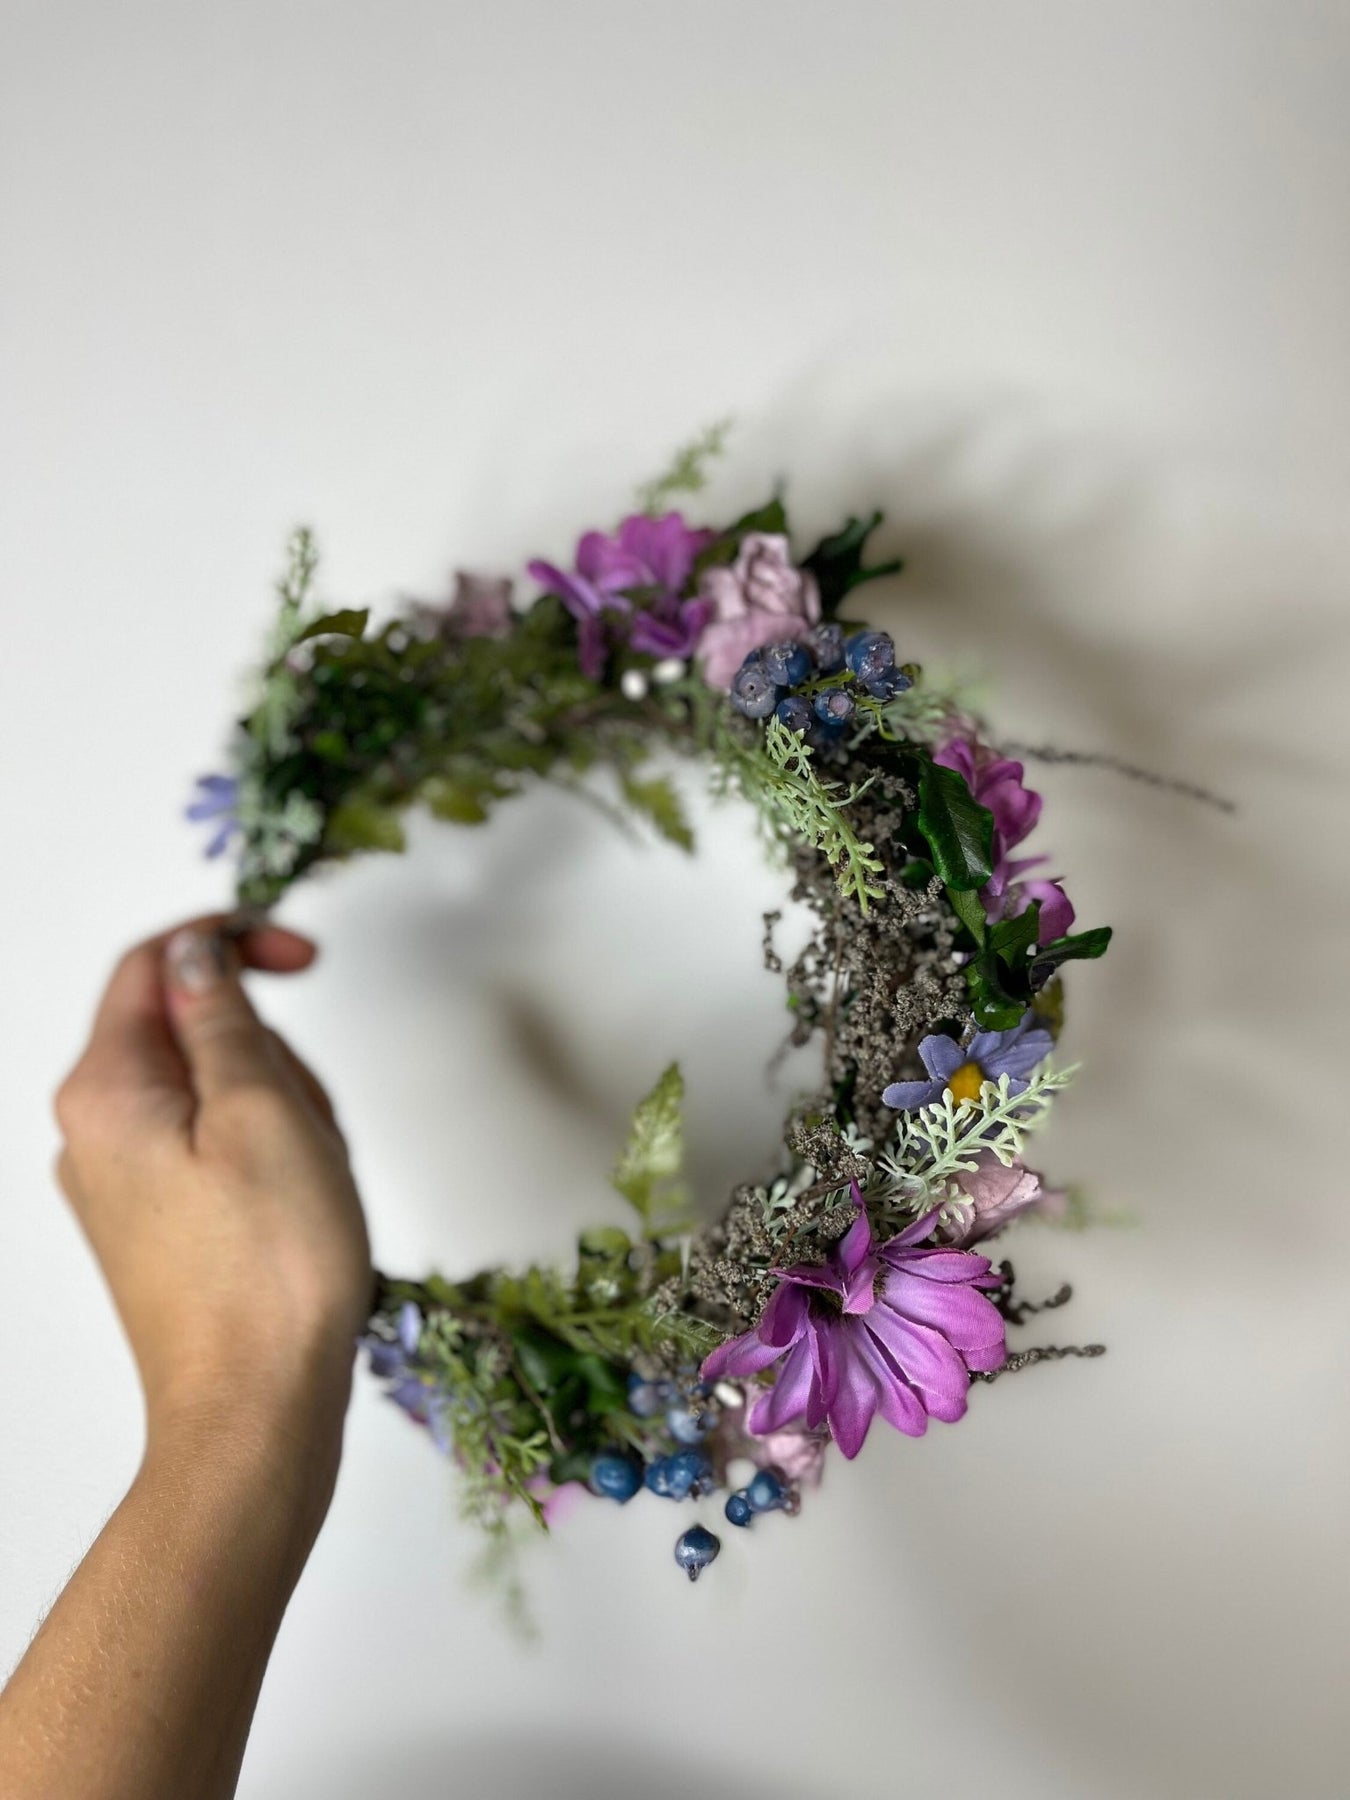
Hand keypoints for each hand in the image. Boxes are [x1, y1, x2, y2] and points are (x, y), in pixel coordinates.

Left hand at [53, 913, 372, 1467]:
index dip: (232, 941)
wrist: (255, 1413)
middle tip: (315, 1117)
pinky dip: (272, 1154)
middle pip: (192, 1032)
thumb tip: (198, 954)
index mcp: (106, 1092)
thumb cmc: (269, 1272)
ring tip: (315, 1179)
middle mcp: (94, 1134)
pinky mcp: (157, 1227)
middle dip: (271, 1053)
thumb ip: (223, 1018)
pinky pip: (219, 1149)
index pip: (154, 965)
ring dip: (283, 1109)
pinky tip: (304, 1206)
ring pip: (216, 1093)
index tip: (304, 952)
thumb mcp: (263, 1111)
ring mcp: (123, 1186)